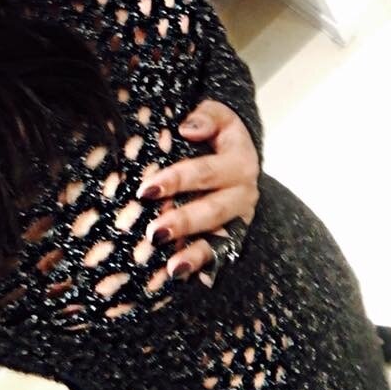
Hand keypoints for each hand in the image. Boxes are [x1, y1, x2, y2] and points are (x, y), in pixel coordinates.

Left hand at [135, 98, 259, 285]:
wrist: (238, 149)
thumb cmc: (218, 130)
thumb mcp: (218, 113)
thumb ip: (206, 116)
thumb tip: (187, 129)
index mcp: (240, 162)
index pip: (205, 172)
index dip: (176, 180)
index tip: (146, 189)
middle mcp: (244, 193)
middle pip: (213, 210)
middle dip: (183, 222)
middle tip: (154, 233)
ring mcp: (240, 219)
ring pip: (219, 239)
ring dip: (195, 253)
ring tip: (171, 266)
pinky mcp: (234, 236)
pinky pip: (218, 255)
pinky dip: (201, 267)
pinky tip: (181, 275)